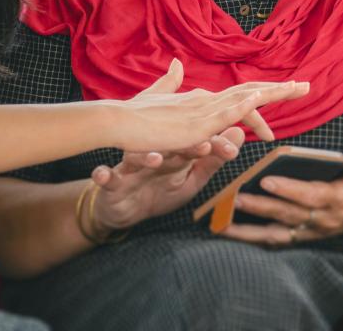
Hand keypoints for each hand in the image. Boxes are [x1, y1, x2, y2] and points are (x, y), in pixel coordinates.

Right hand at [85, 126, 245, 234]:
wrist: (122, 209)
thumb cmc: (158, 189)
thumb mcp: (189, 180)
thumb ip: (212, 161)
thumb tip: (240, 133)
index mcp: (172, 153)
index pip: (193, 146)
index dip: (212, 147)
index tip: (231, 150)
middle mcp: (152, 155)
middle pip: (168, 148)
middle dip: (185, 148)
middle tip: (203, 146)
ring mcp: (130, 167)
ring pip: (136, 158)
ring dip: (144, 157)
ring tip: (156, 158)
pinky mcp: (111, 183)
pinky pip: (105, 178)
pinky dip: (102, 176)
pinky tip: (102, 175)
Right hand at [114, 58, 309, 151]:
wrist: (117, 121)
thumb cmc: (135, 116)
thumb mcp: (157, 99)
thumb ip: (169, 82)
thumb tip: (177, 63)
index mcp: (200, 99)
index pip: (239, 95)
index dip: (263, 93)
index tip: (286, 91)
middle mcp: (206, 101)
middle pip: (249, 91)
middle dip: (279, 90)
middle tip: (306, 86)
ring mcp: (202, 112)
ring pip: (245, 98)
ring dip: (272, 93)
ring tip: (297, 89)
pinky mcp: (195, 125)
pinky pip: (224, 114)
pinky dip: (244, 106)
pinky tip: (261, 101)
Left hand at [219, 150, 342, 245]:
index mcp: (339, 200)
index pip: (311, 196)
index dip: (289, 190)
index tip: (266, 181)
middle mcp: (323, 220)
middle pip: (288, 215)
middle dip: (260, 208)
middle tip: (235, 198)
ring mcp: (312, 231)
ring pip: (277, 234)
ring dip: (248, 231)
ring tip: (221, 223)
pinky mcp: (303, 236)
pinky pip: (276, 240)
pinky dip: (253, 238)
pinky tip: (229, 231)